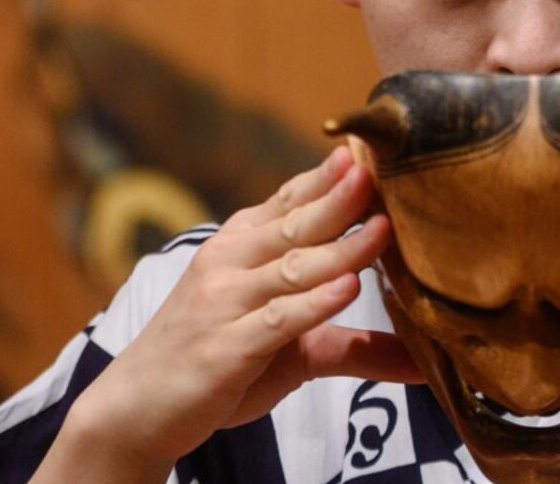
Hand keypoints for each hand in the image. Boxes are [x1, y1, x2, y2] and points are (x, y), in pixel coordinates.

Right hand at [36, 146, 420, 481]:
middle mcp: (230, 263)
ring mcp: (225, 304)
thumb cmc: (216, 361)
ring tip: (383, 229)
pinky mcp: (225, 348)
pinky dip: (312, 303)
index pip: (289, 201)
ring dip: (340, 248)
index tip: (365, 152)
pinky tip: (347, 287)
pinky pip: (276, 319)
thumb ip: (353, 344)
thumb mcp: (290, 344)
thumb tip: (422, 359)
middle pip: (296, 225)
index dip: (326, 178)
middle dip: (339, 198)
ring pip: (292, 268)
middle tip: (377, 173)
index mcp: (241, 246)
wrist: (137, 407)